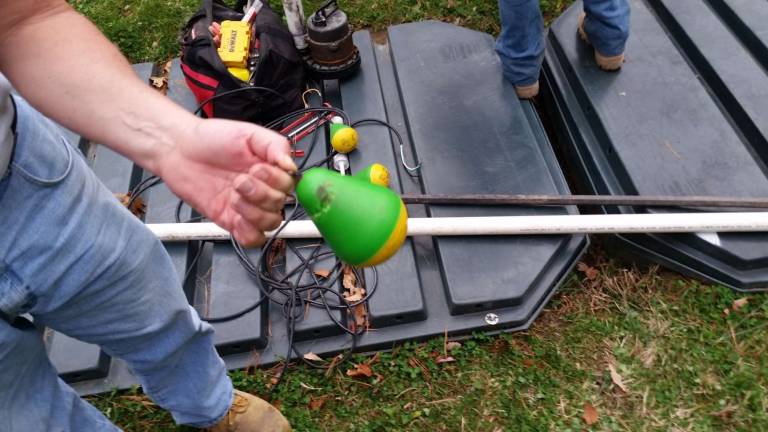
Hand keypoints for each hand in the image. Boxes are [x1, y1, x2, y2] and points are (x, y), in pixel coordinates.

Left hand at [155, 117, 295, 245]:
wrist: (180, 150)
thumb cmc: (211, 138)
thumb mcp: (249, 133)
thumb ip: (275, 145)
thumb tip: (291, 165)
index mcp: (271, 170)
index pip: (290, 186)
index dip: (277, 181)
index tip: (257, 168)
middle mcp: (263, 190)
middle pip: (281, 205)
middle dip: (260, 193)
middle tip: (239, 180)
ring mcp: (248, 207)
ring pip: (270, 224)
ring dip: (254, 211)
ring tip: (234, 195)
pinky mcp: (231, 221)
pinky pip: (252, 238)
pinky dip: (249, 231)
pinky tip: (236, 215)